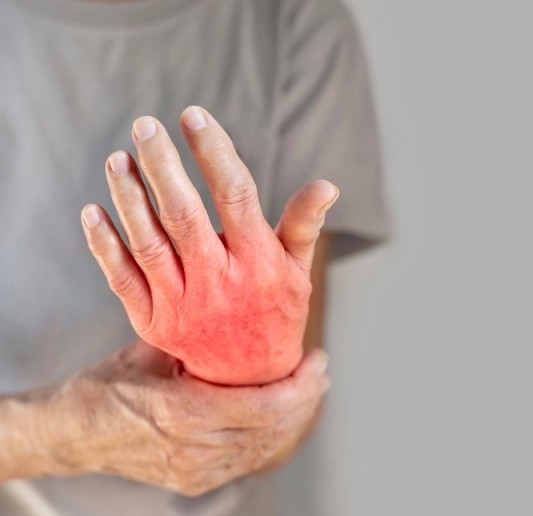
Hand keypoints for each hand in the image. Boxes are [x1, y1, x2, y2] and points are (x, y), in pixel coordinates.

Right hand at [44, 340, 329, 495]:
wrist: (71, 433)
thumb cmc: (107, 384)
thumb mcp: (154, 350)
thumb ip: (200, 339)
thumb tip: (247, 314)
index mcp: (185, 413)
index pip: (266, 406)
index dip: (301, 386)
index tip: (318, 360)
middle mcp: (195, 449)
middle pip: (274, 429)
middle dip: (306, 400)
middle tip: (320, 371)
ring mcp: (195, 472)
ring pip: (265, 448)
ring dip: (294, 418)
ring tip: (309, 389)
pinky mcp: (194, 482)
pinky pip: (248, 460)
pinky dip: (270, 436)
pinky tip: (281, 415)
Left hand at [80, 107, 337, 384]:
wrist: (247, 378)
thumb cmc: (275, 311)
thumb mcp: (298, 270)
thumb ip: (304, 225)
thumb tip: (327, 184)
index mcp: (258, 263)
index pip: (236, 195)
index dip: (213, 152)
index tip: (193, 116)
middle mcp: (220, 282)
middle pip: (183, 215)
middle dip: (162, 165)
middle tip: (145, 125)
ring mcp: (183, 304)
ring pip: (149, 243)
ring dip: (129, 198)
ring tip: (118, 158)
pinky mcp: (154, 321)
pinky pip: (123, 278)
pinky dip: (105, 245)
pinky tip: (93, 211)